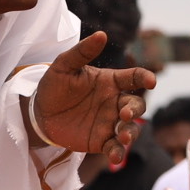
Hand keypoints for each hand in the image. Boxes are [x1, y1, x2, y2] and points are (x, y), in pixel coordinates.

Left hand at [30, 32, 155, 163]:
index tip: (151, 81)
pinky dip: (118, 152)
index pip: (133, 77)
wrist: (38, 115)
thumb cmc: (53, 86)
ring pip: (131, 127)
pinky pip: (115, 147)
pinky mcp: (101, 141)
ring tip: (123, 137)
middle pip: (137, 104)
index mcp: (110, 82)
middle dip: (136, 109)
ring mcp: (110, 122)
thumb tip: (102, 34)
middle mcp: (114, 102)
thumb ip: (82, 52)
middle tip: (124, 113)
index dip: (144, 77)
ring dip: (131, 132)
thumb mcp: (63, 66)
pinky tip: (114, 155)